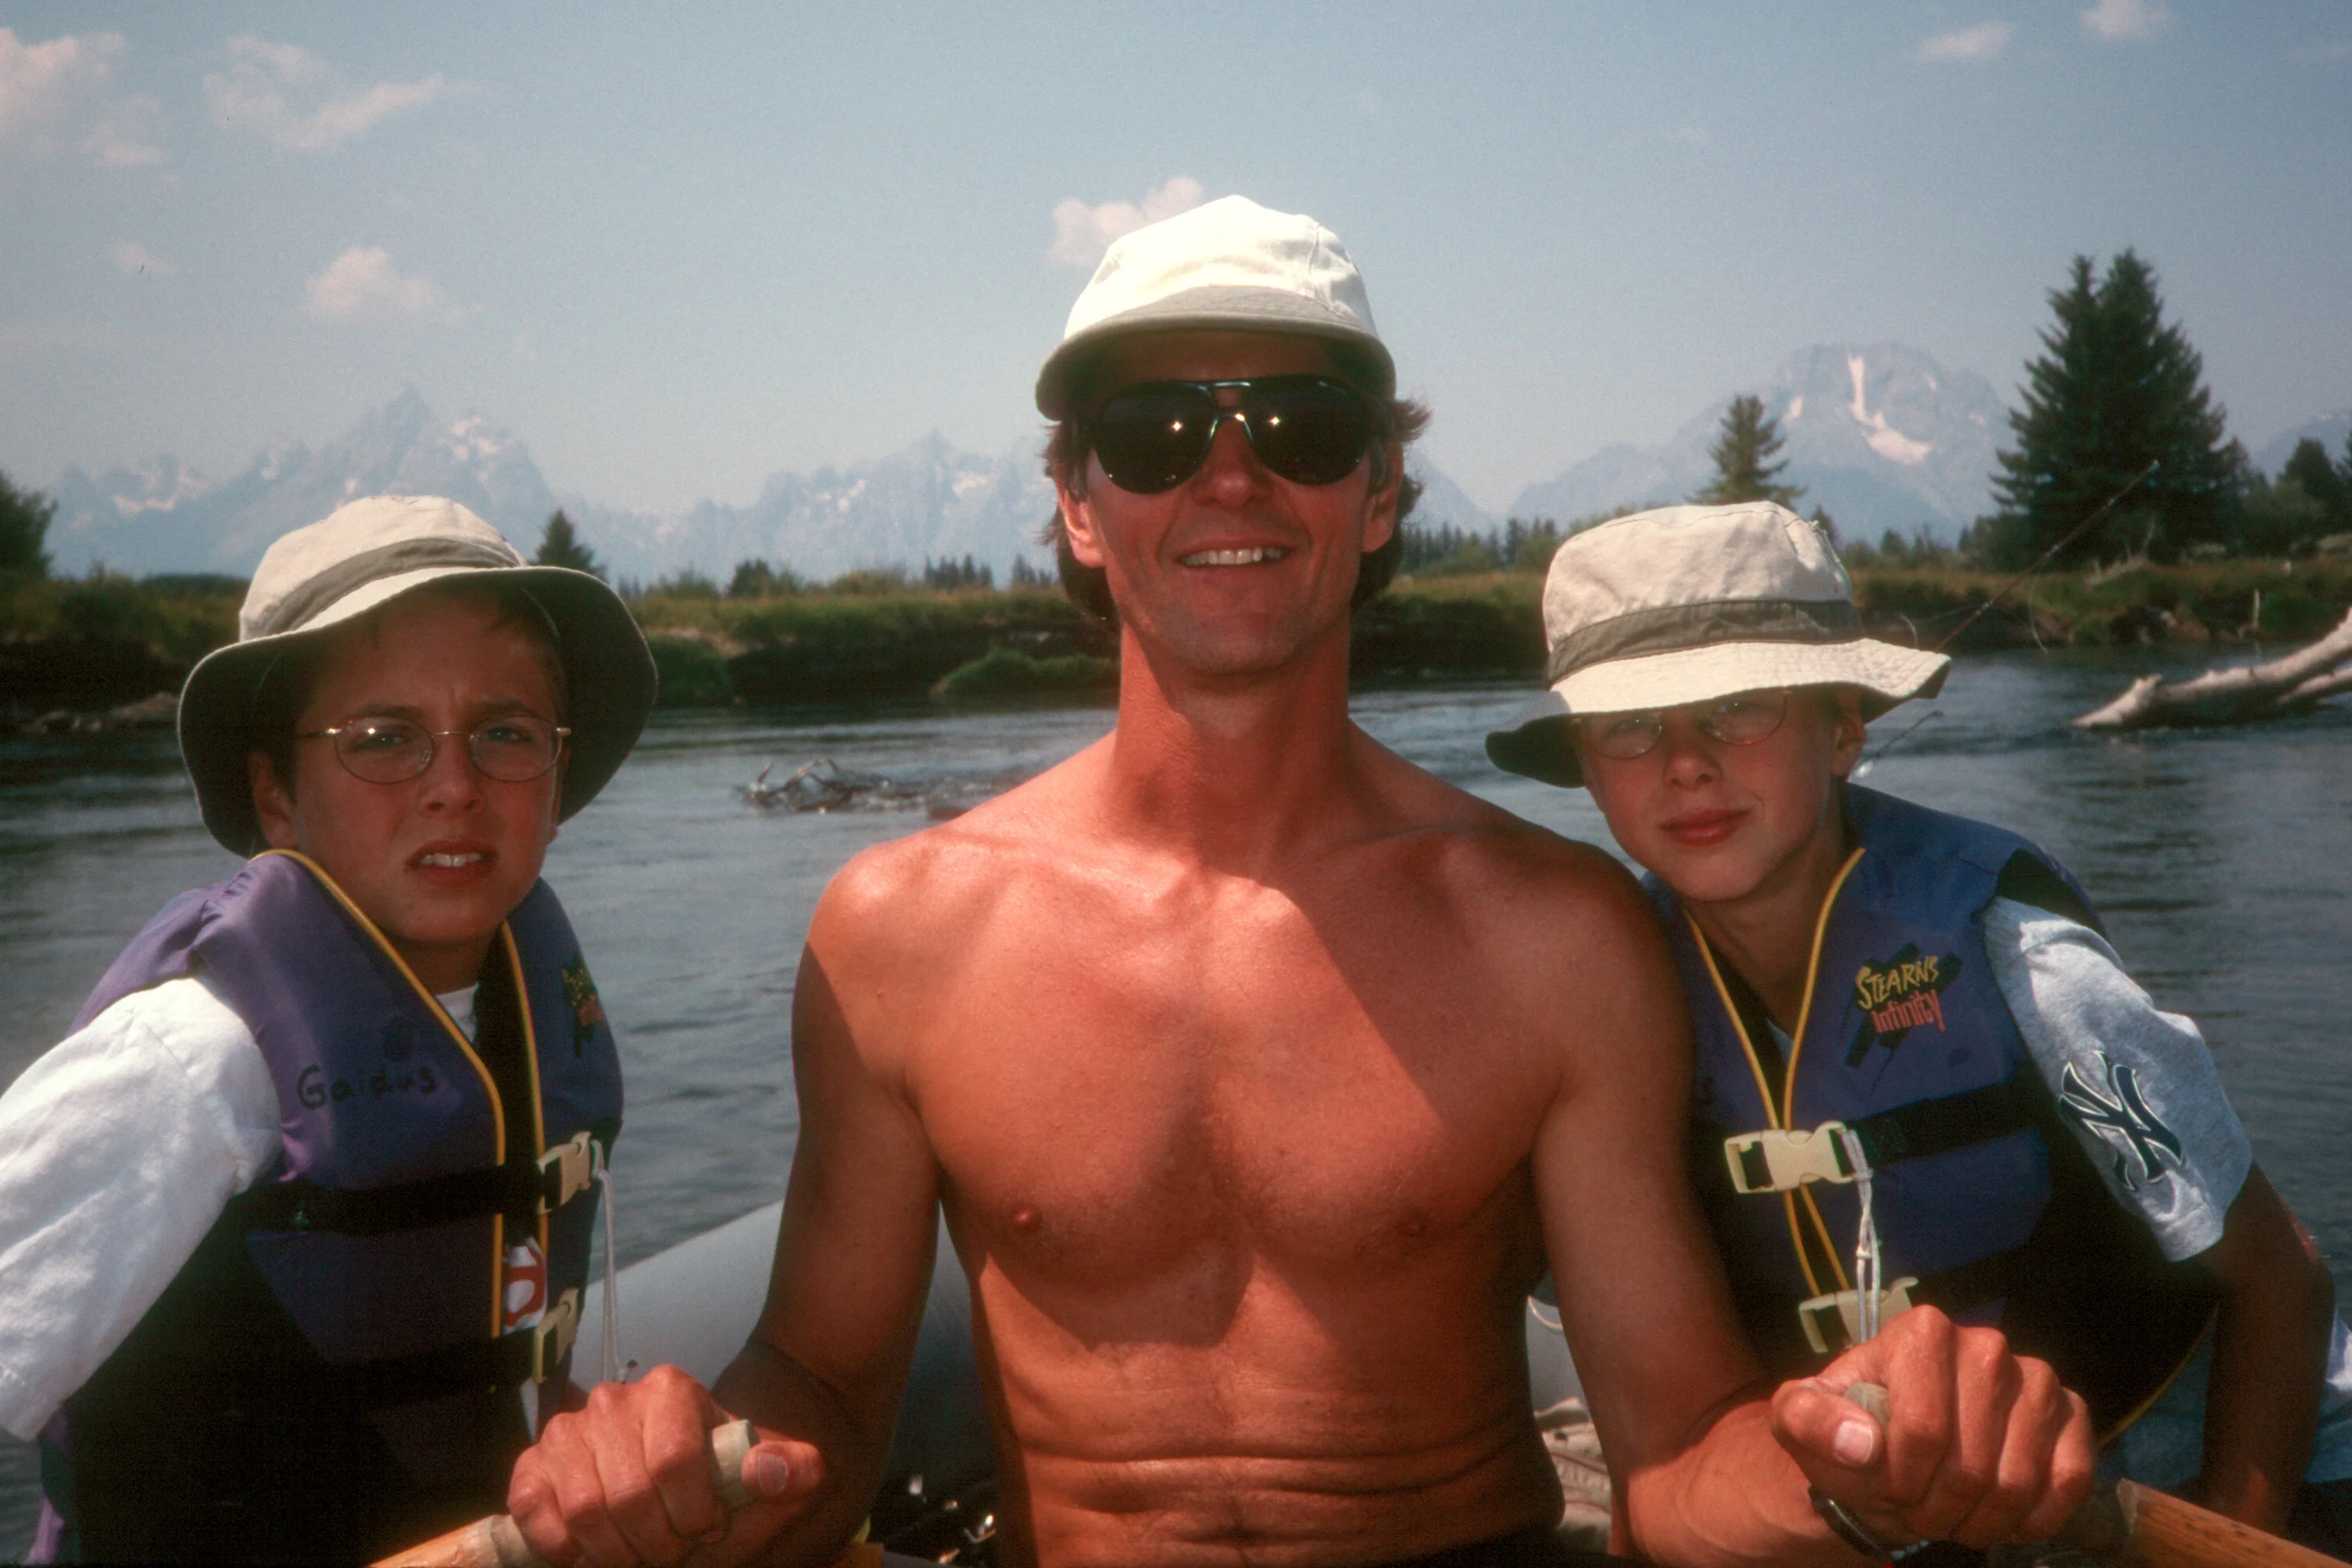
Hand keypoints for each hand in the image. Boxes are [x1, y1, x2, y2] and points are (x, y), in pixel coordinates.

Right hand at [507, 1364, 825, 1566]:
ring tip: (637, 1554)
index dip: (694, 1513)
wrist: (667, 1495)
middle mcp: (613, 1399)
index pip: (676, 1462)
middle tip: (671, 1551)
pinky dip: (563, 1549)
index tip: (707, 1529)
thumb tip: (804, 1470)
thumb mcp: (757, 1481)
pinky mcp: (531, 1467)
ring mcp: (566, 1430)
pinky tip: (589, 1553)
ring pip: (586, 1510)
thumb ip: (785, 1472)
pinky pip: (535, 1513)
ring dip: (616, 1553)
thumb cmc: (713, 1486)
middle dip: (658, 1542)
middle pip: (631, 1494)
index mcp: (671, 1389)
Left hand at [1769, 1306, 2094, 1550]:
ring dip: (1980, 1520)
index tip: (1884, 1486)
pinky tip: (2002, 1518)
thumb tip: (1860, 1443)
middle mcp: (1986, 1344)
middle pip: (1970, 1463)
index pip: (1923, 1428)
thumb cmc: (1850, 1432)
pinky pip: (2070, 1480)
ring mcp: (2036, 1378)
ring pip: (2017, 1480)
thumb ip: (1810, 1421)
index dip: (1901, 1477)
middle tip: (1917, 1510)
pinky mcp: (2072, 1414)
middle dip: (1936, 1507)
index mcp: (1922, 1332)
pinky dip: (2033, 1518)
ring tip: (1951, 1516)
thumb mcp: (1800, 1420)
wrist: (1893, 1456)